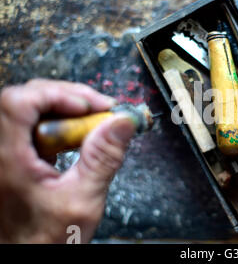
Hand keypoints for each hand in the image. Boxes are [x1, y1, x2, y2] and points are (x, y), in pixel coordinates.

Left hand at [0, 79, 136, 242]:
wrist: (29, 254)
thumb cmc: (45, 239)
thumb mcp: (83, 200)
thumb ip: (103, 159)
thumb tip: (121, 123)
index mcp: (8, 160)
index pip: (18, 103)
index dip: (55, 95)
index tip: (87, 107)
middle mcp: (1, 152)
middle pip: (26, 99)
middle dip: (68, 98)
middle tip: (100, 110)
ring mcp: (7, 153)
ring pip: (32, 109)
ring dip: (67, 109)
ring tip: (96, 122)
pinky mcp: (16, 156)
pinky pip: (36, 125)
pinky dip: (62, 123)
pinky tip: (80, 136)